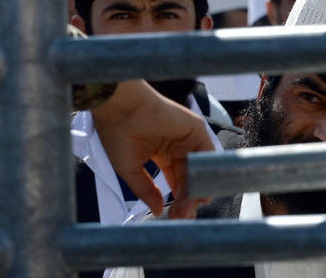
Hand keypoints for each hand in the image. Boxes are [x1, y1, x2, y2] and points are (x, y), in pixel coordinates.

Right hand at [91, 80, 211, 218]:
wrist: (120, 109)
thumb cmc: (118, 134)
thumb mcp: (131, 170)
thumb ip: (147, 191)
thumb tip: (158, 211)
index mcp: (162, 154)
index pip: (177, 182)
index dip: (178, 200)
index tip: (174, 216)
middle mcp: (177, 147)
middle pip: (190, 179)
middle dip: (188, 200)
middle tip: (182, 215)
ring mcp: (188, 138)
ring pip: (200, 169)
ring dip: (197, 190)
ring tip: (188, 206)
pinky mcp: (196, 129)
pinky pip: (208, 153)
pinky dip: (206, 171)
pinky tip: (198, 188)